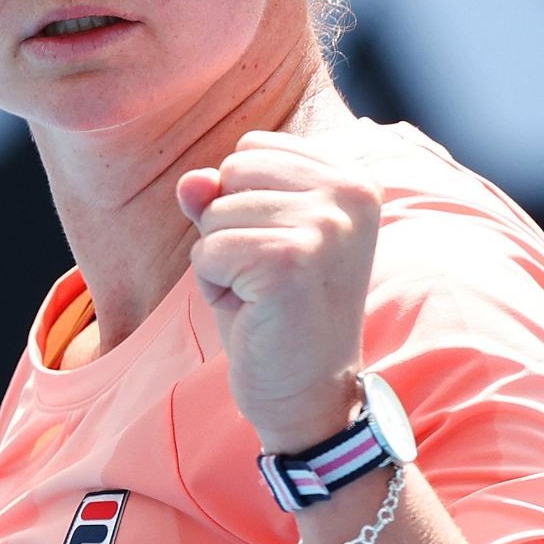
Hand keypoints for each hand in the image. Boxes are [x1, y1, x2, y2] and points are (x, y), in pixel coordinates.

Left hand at [177, 129, 384, 452]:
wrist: (310, 396)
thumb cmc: (277, 310)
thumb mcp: (248, 235)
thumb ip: (220, 194)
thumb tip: (191, 181)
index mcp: (352, 177)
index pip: (252, 147)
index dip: (244, 201)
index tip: (281, 250)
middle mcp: (349, 192)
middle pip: (231, 170)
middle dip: (228, 225)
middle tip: (268, 277)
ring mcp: (325, 225)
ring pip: (214, 210)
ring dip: (220, 259)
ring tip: (262, 295)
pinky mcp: (290, 261)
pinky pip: (208, 250)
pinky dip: (213, 286)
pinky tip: (252, 312)